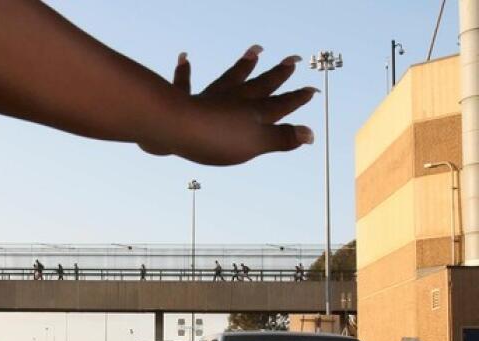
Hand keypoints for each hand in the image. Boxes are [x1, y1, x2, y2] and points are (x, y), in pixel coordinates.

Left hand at [142, 46, 316, 164]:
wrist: (176, 129)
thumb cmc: (216, 139)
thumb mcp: (255, 144)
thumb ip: (281, 138)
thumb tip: (310, 134)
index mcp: (252, 112)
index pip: (279, 105)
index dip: (296, 98)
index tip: (312, 90)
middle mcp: (233, 100)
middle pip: (259, 86)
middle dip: (277, 75)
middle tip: (292, 60)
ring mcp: (208, 99)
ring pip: (230, 79)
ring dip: (243, 66)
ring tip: (256, 50)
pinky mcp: (183, 102)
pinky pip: (184, 83)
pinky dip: (184, 71)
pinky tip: (184, 58)